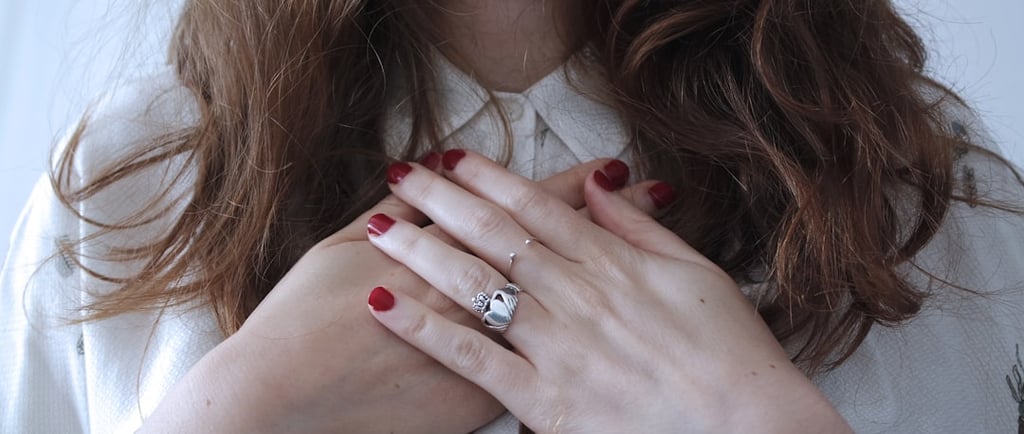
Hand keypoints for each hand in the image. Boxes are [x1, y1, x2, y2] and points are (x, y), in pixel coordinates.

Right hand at [140, 155, 662, 433]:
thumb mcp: (341, 247)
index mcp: (443, 249)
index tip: (611, 167)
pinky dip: (571, 345)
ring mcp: (478, 349)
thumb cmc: (303, 316)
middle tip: (648, 192)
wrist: (284, 392)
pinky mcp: (475, 397)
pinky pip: (532, 367)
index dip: (570, 185)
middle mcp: (471, 295)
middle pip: (553, 249)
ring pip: (557, 305)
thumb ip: (392, 214)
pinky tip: (603, 334)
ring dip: (605, 274)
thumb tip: (422, 179)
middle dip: (605, 218)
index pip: (522, 209)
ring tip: (643, 256)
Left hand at [364, 150, 852, 432]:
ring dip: (422, 251)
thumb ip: (643, 229)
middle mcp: (578, 296)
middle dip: (442, 200)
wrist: (752, 431)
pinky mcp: (545, 401)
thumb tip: (604, 183)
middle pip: (495, 235)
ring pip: (476, 286)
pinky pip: (472, 358)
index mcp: (614, 264)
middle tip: (401, 174)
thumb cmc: (731, 356)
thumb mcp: (699, 274)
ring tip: (379, 227)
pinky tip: (385, 305)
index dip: (489, 178)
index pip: (538, 208)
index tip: (451, 158)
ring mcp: (558, 347)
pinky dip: (424, 330)